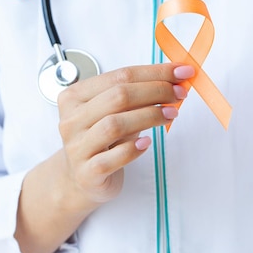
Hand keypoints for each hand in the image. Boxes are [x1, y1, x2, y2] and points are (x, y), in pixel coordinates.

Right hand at [56, 63, 193, 212]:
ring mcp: (76, 147)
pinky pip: (112, 158)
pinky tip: (147, 143)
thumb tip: (174, 79)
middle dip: (155, 91)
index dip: (154, 72)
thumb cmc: (101, 141)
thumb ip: (137, 95)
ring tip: (170, 115)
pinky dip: (133, 149)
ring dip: (149, 116)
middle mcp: (72, 120)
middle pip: (117, 97)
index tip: (181, 72)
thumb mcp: (114, 113)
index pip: (118, 76)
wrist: (81, 179)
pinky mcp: (87, 173)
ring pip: (114, 124)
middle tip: (179, 94)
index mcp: (75, 97)